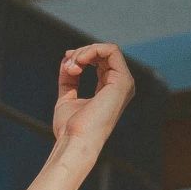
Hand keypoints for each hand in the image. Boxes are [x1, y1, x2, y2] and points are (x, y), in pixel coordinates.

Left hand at [53, 41, 134, 158]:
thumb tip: (67, 59)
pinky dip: (92, 50)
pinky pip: (112, 50)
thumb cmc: (70, 128)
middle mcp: (120, 86)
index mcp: (109, 90)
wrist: (75, 140)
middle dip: (81, 54)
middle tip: (68, 66)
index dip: (82, 56)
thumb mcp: (67, 97)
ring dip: (84, 52)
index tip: (66, 63)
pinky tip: (80, 61)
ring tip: (72, 66)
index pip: (99, 62)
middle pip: (103, 54)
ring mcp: (124, 83)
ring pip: (108, 49)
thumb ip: (69, 79)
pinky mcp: (123, 81)